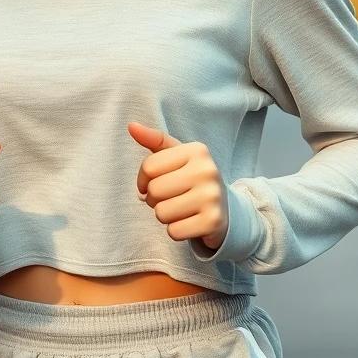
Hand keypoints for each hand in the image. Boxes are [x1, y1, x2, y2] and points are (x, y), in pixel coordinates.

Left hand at [128, 121, 228, 251]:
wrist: (226, 209)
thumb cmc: (193, 179)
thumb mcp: (177, 156)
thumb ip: (154, 140)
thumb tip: (131, 126)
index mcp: (197, 150)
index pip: (149, 166)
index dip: (143, 180)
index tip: (154, 183)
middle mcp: (207, 170)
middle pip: (154, 191)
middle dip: (155, 199)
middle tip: (171, 198)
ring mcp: (212, 196)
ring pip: (162, 213)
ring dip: (165, 216)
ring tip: (180, 209)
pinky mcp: (212, 221)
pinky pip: (174, 232)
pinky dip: (176, 231)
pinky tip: (189, 222)